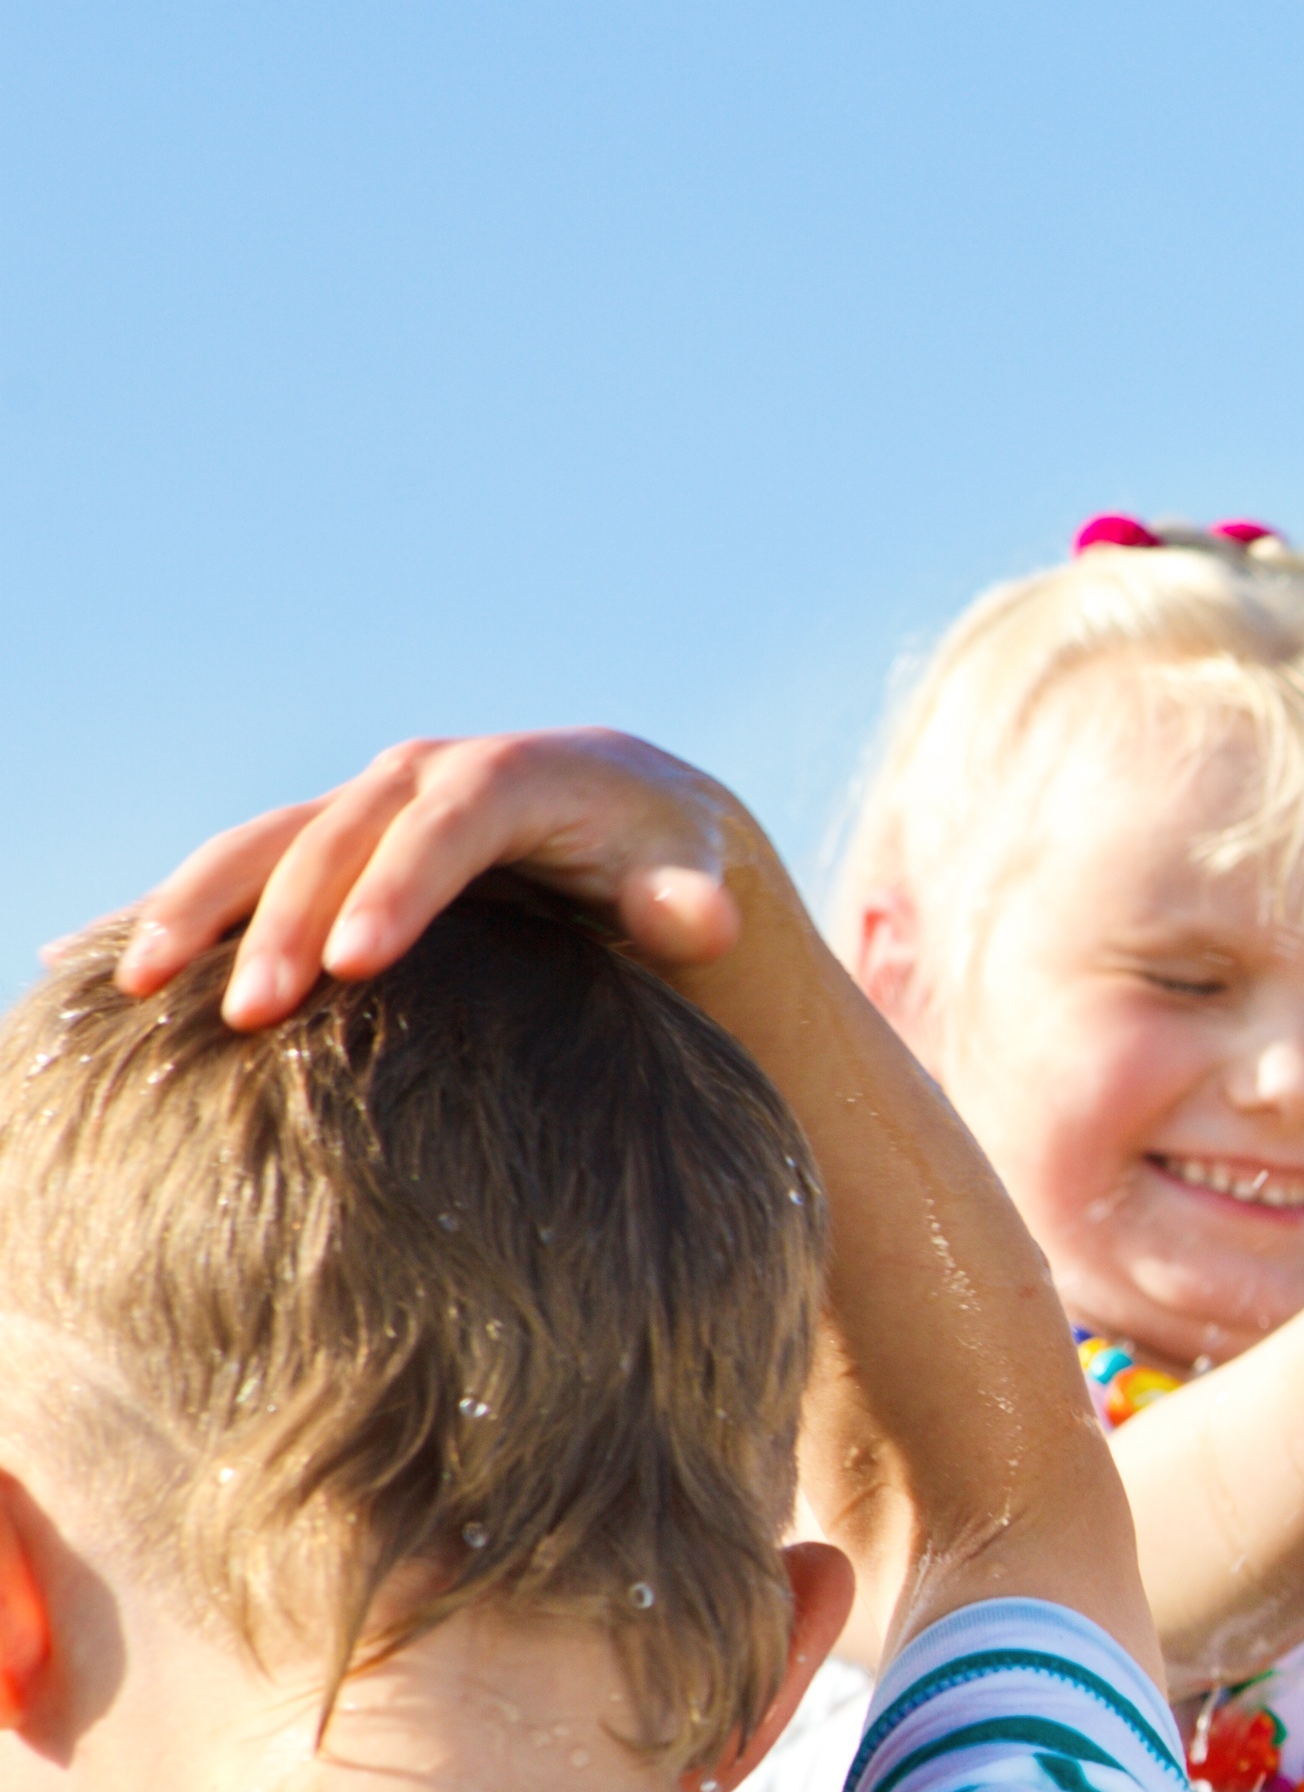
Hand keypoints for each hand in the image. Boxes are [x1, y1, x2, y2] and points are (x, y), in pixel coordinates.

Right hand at [75, 730, 772, 1029]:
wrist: (623, 805)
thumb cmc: (663, 850)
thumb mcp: (689, 868)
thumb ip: (690, 896)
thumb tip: (699, 918)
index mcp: (509, 776)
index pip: (446, 827)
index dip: (398, 891)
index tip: (356, 965)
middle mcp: (419, 776)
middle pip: (337, 839)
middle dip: (286, 921)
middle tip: (253, 1015)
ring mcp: (364, 803)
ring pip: (266, 842)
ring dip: (199, 905)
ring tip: (144, 984)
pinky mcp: (332, 839)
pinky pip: (245, 864)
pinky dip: (185, 904)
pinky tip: (116, 962)